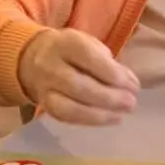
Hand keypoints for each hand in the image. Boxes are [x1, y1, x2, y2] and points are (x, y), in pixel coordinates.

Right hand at [17, 29, 139, 124]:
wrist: (31, 58)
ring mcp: (44, 88)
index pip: (89, 58)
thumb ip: (108, 62)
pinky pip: (66, 117)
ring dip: (99, 114)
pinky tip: (109, 118)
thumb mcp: (88, 44)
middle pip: (78, 86)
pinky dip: (90, 120)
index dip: (112, 74)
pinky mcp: (44, 106)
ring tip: (121, 115)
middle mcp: (50, 66)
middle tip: (131, 103)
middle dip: (108, 98)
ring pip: (69, 107)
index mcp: (65, 43)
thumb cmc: (71, 51)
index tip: (133, 85)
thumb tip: (130, 83)